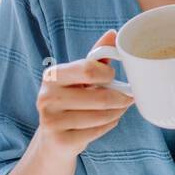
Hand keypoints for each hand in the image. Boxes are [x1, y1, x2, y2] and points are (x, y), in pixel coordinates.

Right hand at [35, 29, 134, 157]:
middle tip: (128, 97)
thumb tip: (113, 33)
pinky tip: (108, 122)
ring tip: (118, 109)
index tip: (113, 77)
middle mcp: (46, 97)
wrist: (53, 139)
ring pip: (100, 116)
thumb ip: (96, 57)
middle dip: (120, 97)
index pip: (89, 70)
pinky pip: (96, 131)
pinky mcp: (60, 141)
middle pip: (99, 96)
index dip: (108, 74)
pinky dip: (109, 126)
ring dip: (117, 112)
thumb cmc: (71, 101)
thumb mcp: (80, 77)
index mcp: (52, 75)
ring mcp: (50, 121)